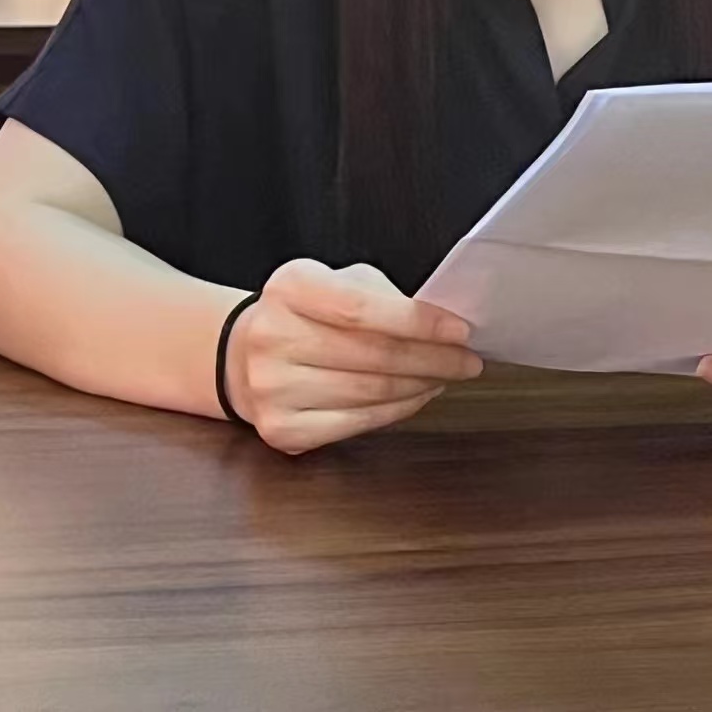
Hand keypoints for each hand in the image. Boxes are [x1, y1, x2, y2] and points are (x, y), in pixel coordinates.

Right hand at [226, 259, 482, 453]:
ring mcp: (273, 388)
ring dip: (421, 386)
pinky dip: (397, 411)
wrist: (243, 354)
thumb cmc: (306, 313)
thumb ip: (384, 296)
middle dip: (434, 360)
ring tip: (446, 376)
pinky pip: (356, 423)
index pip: (362, 308)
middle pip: (373, 355)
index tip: (461, 330)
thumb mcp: (337, 281)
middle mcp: (274, 336)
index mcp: (290, 287)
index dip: (418, 322)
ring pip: (370, 393)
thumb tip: (444, 322)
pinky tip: (417, 396)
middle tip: (467, 359)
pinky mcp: (281, 429)